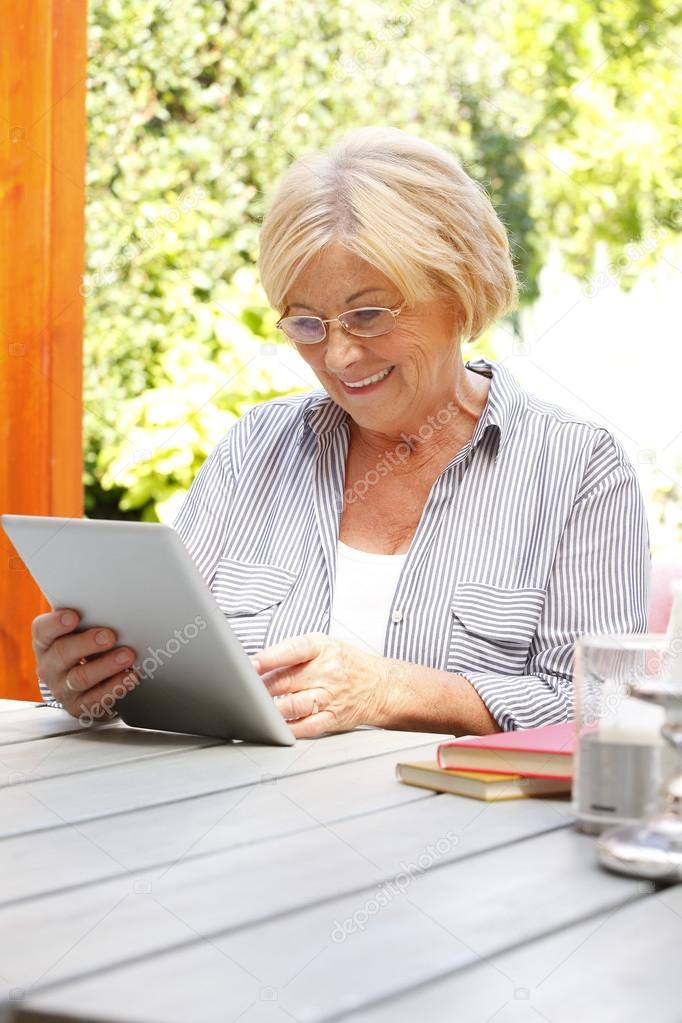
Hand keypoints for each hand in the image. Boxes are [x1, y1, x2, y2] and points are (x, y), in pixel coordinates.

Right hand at [32, 609, 137, 722]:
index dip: (56, 623)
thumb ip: (88, 621)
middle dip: (87, 643)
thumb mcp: (78, 635)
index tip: (73, 616)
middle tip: (109, 636)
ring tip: (127, 656)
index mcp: (46, 643)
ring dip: (106, 666)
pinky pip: (96, 699)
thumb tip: (111, 610)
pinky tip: (129, 677)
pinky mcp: (79, 706)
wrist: (82, 688)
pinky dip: (115, 687)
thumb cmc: (82, 650)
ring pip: (80, 678)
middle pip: (62, 653)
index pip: (43, 630)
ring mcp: (62, 688)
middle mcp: (49, 666)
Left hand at [250, 632, 388, 737]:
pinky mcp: (332, 718)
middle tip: (243, 690)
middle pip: (286, 681)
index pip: (293, 650)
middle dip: (261, 687)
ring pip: (292, 705)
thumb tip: (256, 665)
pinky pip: (305, 727)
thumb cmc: (345, 663)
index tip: (250, 664)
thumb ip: (291, 653)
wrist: (380, 686)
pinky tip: (274, 726)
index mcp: (322, 648)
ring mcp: (330, 697)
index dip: (270, 657)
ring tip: (255, 708)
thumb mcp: (323, 646)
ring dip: (269, 709)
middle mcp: (327, 672)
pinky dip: (286, 728)